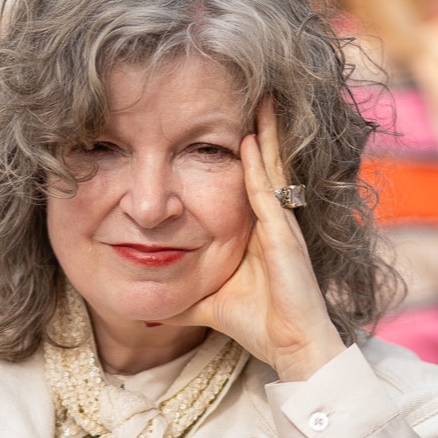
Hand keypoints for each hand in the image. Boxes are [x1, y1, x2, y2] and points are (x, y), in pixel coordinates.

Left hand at [165, 98, 345, 381]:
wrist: (290, 347)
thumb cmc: (256, 324)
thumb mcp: (206, 302)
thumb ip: (180, 298)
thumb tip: (147, 306)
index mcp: (256, 232)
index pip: (246, 182)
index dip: (240, 153)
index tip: (224, 123)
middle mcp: (271, 222)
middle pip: (263, 165)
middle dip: (258, 129)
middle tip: (249, 90)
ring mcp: (280, 226)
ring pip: (270, 168)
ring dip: (264, 133)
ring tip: (259, 96)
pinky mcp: (284, 237)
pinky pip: (268, 192)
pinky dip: (260, 164)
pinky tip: (249, 138)